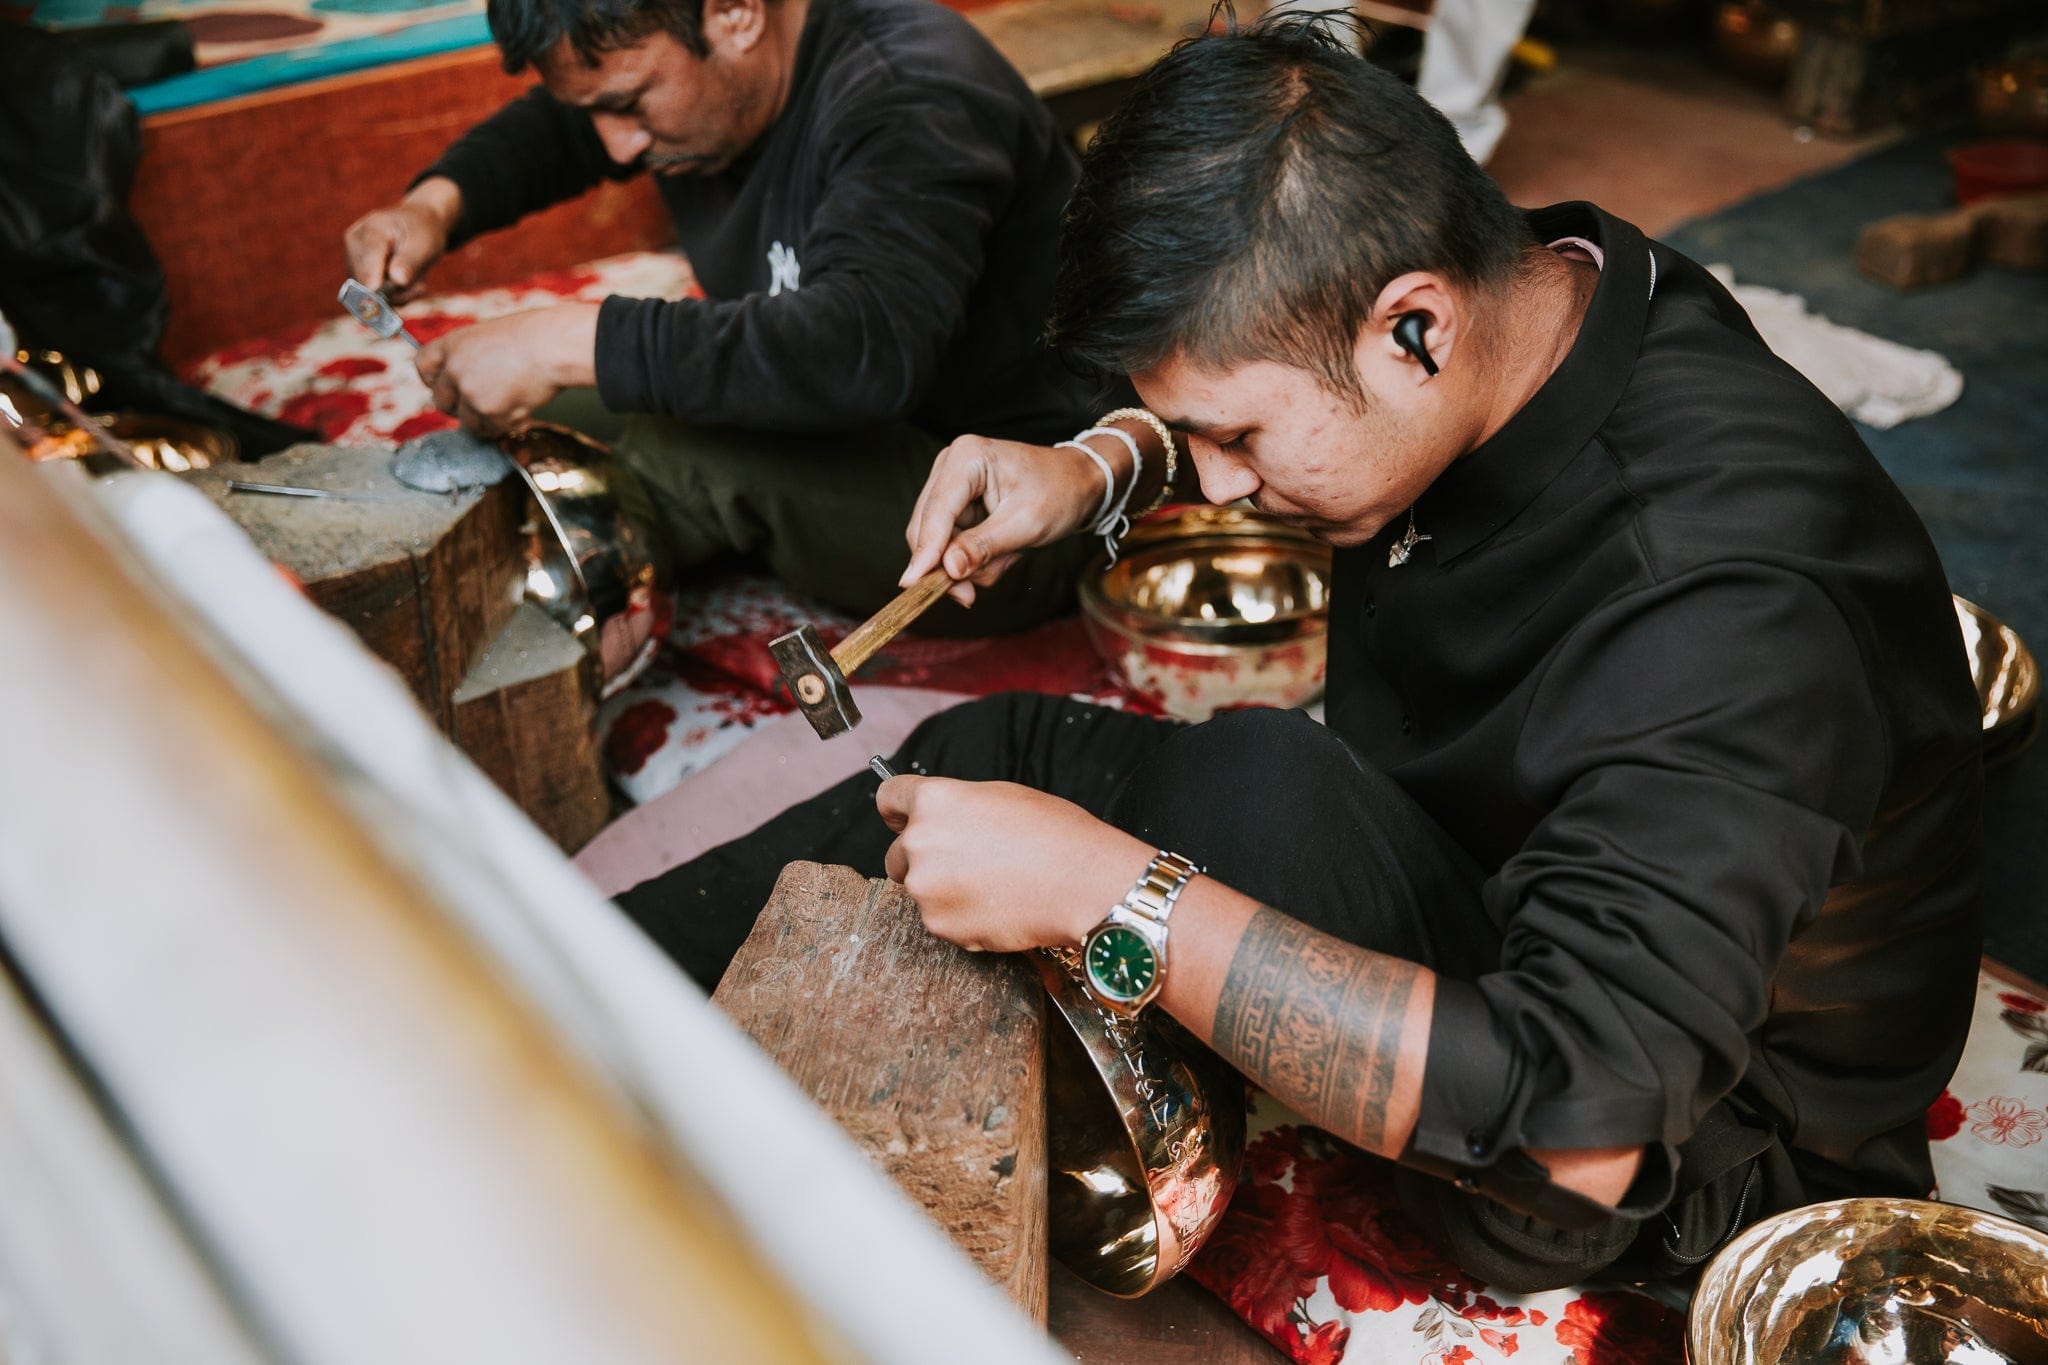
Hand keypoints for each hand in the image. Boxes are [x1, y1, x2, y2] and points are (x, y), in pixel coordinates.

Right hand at [344, 177, 460, 299]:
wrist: (418, 225)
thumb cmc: (423, 232)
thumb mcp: (425, 245)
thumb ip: (411, 263)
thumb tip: (396, 281)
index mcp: (371, 230)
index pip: (368, 261)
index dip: (374, 284)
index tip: (379, 303)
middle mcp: (354, 243)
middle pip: (366, 281)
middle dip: (396, 292)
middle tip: (421, 288)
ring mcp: (352, 259)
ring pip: (370, 293)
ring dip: (398, 295)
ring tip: (417, 281)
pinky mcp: (357, 273)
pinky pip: (373, 296)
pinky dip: (394, 296)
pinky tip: (406, 283)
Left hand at [415, 304, 599, 435]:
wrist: (553, 347)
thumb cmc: (532, 338)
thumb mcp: (489, 337)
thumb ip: (470, 358)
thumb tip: (464, 384)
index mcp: (452, 345)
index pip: (422, 366)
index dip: (433, 380)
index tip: (446, 386)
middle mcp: (454, 370)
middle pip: (441, 402)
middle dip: (460, 408)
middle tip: (482, 403)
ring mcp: (470, 393)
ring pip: (467, 422)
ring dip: (486, 420)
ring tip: (511, 403)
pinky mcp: (489, 413)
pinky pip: (492, 429)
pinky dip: (507, 424)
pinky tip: (523, 405)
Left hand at [876, 775, 1153, 951]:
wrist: (1085, 884)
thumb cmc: (1055, 834)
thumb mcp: (1002, 797)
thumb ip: (957, 807)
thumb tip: (940, 820)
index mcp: (934, 801)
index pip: (888, 799)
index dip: (898, 812)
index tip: (900, 821)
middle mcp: (919, 842)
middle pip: (897, 855)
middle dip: (922, 861)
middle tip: (966, 865)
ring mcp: (926, 888)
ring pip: (920, 891)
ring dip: (944, 892)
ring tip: (993, 887)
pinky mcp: (939, 925)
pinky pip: (941, 921)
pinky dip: (962, 919)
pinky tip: (998, 908)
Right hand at [901, 435, 1117, 606]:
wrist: (1080, 484)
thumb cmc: (1060, 494)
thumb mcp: (1026, 524)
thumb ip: (984, 547)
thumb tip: (948, 570)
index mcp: (967, 458)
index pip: (936, 512)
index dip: (924, 551)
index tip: (912, 585)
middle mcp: (951, 467)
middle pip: (926, 529)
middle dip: (951, 565)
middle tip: (970, 597)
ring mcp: (951, 487)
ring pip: (939, 544)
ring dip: (971, 563)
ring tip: (1010, 555)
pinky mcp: (957, 506)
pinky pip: (952, 546)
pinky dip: (976, 559)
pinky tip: (1004, 551)